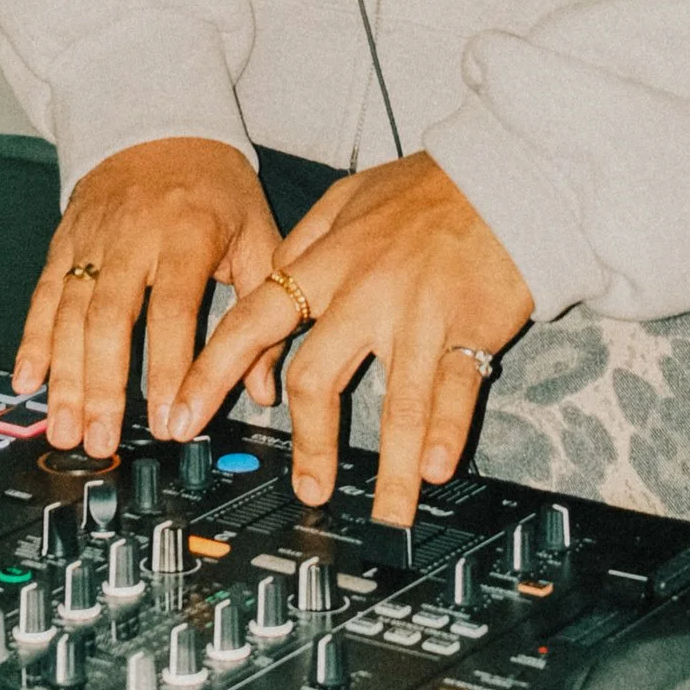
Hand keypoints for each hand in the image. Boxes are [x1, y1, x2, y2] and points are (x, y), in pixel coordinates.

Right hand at [15, 138, 281, 462]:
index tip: (169, 420)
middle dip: (102, 385)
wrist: (159, 123)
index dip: (168, 369)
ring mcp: (92, 240)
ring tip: (63, 429)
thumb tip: (263, 389)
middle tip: (101, 439)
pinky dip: (32, 339)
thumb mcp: (257, 233)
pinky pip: (44, 294)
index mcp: (188, 235)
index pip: (175, 310)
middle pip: (111, 318)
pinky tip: (27, 380)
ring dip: (64, 376)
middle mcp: (134, 237)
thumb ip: (260, 310)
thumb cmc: (214, 186)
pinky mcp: (64, 242)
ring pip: (71, 313)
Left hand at [164, 152, 533, 526]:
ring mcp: (420, 314)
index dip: (213, 372)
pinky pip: (454, 389)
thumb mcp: (348, 198)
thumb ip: (305, 243)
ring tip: (386, 513)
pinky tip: (433, 468)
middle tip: (308, 488)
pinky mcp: (472, 326)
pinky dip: (445, 432)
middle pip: (317, 378)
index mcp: (329, 261)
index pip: (254, 320)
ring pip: (395, 403)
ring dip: (388, 467)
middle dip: (308, 442)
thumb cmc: (427, 188)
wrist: (505, 176)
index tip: (184, 416)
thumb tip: (268, 283)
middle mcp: (366, 292)